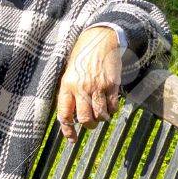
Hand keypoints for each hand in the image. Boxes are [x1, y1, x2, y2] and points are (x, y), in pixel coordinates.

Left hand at [56, 26, 121, 142]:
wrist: (99, 39)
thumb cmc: (82, 58)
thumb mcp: (68, 73)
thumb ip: (69, 93)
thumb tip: (70, 117)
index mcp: (67, 86)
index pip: (65, 115)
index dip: (68, 130)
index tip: (72, 139)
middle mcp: (82, 88)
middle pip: (85, 119)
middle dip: (89, 125)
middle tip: (91, 123)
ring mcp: (98, 87)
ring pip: (100, 115)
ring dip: (101, 119)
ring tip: (100, 114)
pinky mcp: (112, 85)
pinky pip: (112, 106)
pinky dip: (111, 110)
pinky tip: (109, 105)